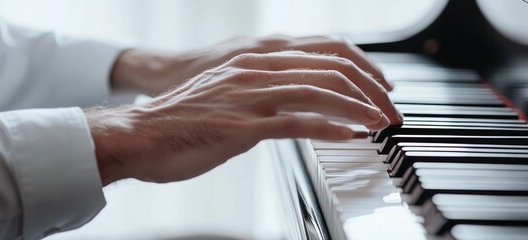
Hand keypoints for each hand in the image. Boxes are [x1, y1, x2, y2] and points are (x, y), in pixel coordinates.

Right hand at [88, 51, 396, 184]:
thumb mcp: (229, 94)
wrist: (138, 134)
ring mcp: (250, 96)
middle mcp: (256, 70)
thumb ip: (261, 92)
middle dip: (368, 90)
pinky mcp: (241, 126)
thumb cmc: (183, 120)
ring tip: (379, 123)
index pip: (322, 54)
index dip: (360, 69)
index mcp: (256, 60)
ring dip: (357, 108)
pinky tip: (349, 136)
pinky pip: (294, 123)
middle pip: (329, 70)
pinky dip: (328, 128)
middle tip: (390, 111)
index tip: (380, 88)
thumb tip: (292, 105)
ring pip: (318, 92)